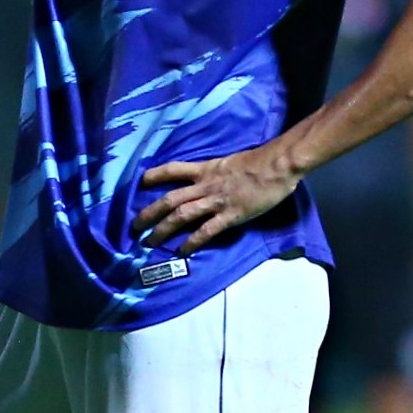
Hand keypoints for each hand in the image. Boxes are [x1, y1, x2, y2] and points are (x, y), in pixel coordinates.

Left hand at [134, 141, 303, 254]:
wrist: (277, 166)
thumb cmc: (259, 161)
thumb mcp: (230, 161)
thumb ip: (217, 172)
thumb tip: (211, 178)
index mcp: (206, 169)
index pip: (173, 170)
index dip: (155, 175)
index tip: (140, 182)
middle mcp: (205, 185)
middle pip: (170, 199)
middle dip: (150, 213)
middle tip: (134, 226)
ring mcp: (216, 201)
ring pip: (182, 216)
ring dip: (163, 230)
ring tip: (149, 242)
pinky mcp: (230, 216)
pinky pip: (206, 231)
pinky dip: (191, 243)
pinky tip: (181, 252)